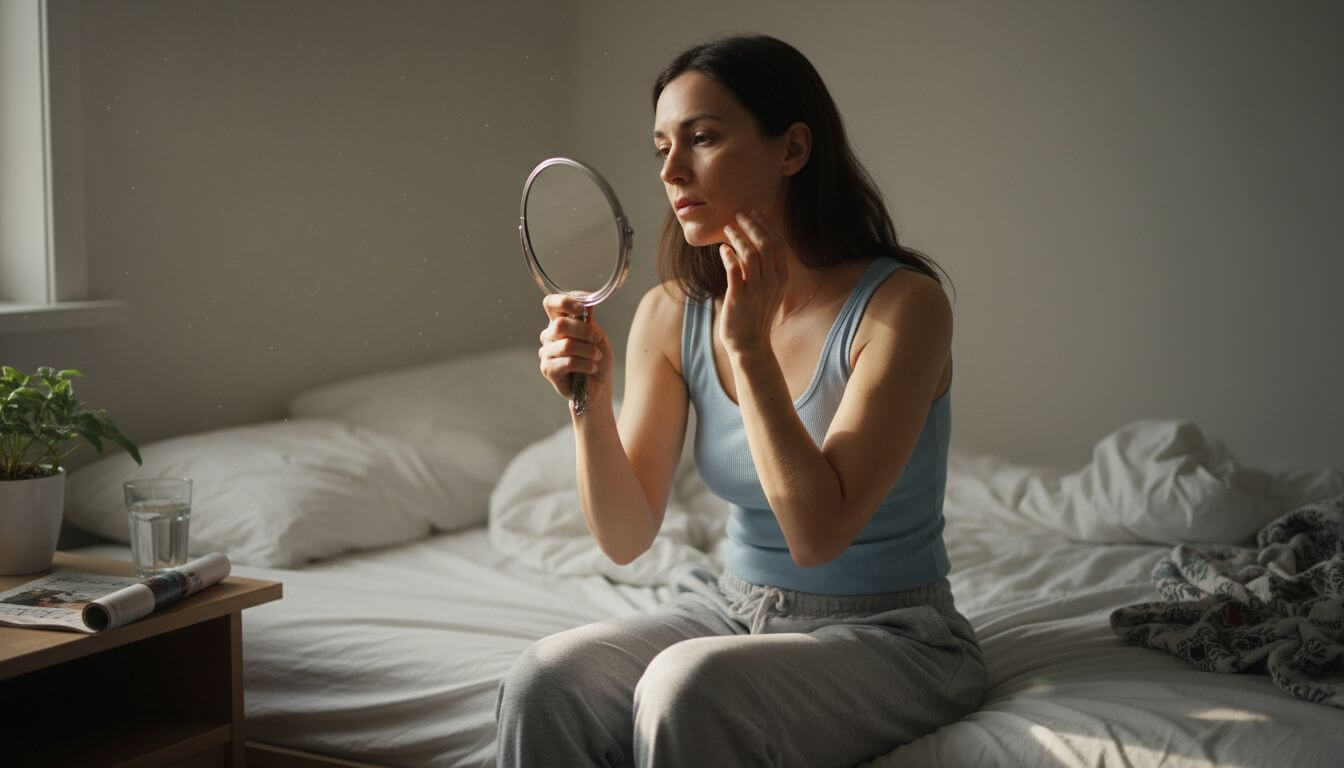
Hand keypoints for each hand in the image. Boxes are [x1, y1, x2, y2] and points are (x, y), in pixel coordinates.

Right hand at [538, 294, 613, 400]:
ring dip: (588, 351)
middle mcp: (549, 335)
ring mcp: (547, 352)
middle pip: (560, 324)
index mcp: (559, 321)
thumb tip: (587, 305)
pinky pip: (568, 362)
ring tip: (597, 357)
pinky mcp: (548, 369)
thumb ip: (590, 321)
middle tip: (596, 340)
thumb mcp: (598, 337)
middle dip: (584, 331)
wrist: (598, 385)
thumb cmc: (597, 359)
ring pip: (567, 345)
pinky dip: (585, 364)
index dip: (564, 302)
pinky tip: (591, 368)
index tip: (581, 309)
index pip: (551, 304)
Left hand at [718, 210, 789, 355]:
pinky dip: (728, 255)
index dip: (765, 225)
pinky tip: (723, 249)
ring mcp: (756, 290)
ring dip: (738, 237)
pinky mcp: (739, 297)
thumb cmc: (755, 316)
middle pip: (766, 244)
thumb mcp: (767, 291)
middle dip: (752, 226)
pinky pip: (734, 270)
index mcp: (781, 278)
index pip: (777, 243)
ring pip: (750, 254)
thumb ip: (763, 270)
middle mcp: (772, 282)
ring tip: (728, 229)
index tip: (753, 214)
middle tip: (739, 216)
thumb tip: (750, 247)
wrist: (750, 344)